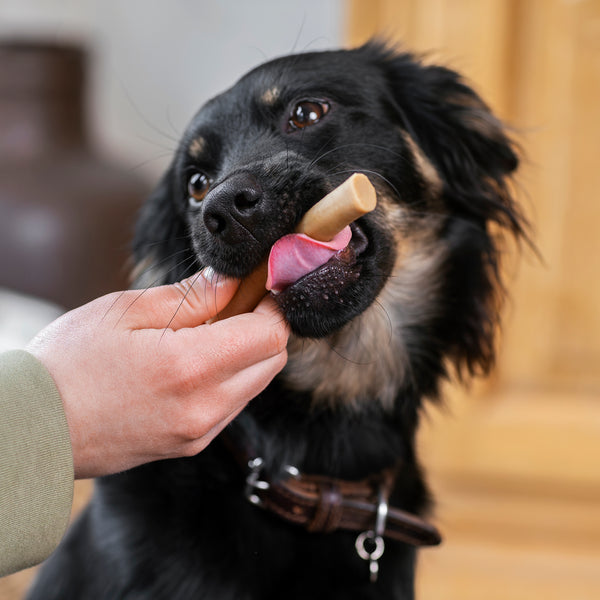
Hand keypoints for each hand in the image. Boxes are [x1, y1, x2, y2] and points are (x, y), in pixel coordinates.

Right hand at [26, 271, 288, 478]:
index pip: (271, 334)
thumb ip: (192, 297)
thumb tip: (232, 280)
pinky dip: (231, 379)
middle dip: (266, 327)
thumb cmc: (68, 364)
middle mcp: (205, 406)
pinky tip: (197, 362)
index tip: (261, 287)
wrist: (33, 429)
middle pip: (272, 361)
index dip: (274, 305)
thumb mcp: (127, 311)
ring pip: (256, 384)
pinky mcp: (191, 445)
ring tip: (211, 331)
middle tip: (237, 303)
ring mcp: (200, 432)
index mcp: (191, 366)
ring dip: (248, 353)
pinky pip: (233, 405)